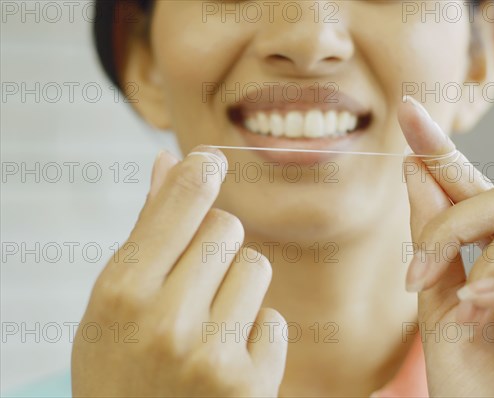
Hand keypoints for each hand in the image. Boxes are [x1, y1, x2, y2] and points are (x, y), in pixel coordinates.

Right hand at [71, 148, 286, 396]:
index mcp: (121, 293)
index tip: (211, 160)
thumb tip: (170, 161)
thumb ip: (146, 231)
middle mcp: (165, 322)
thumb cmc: (121, 366)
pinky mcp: (250, 384)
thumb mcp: (112, 303)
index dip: (200, 174)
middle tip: (192, 284)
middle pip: (226, 228)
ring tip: (208, 326)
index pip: (180, 207)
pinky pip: (274, 320)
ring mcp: (211, 355)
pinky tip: (225, 361)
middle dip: (215, 245)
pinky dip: (256, 335)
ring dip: (238, 288)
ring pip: (256, 267)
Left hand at [399, 96, 493, 396]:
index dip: (440, 150)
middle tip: (415, 272)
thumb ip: (433, 243)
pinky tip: (482, 305)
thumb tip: (414, 169)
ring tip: (461, 305)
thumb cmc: (477, 386)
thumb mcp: (438, 307)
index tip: (407, 110)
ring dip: (487, 259)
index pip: (472, 190)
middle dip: (449, 223)